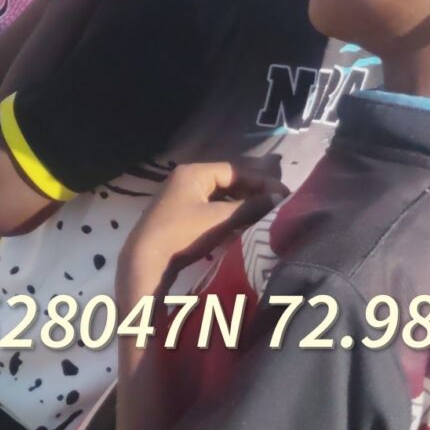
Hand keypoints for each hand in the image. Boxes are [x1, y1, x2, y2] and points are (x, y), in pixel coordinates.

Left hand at [119, 162, 266, 302]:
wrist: (146, 260)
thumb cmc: (182, 233)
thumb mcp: (218, 219)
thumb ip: (249, 207)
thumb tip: (278, 199)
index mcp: (194, 173)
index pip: (235, 170)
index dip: (261, 180)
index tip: (283, 193)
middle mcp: (187, 180)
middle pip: (228, 182)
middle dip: (254, 192)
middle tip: (278, 203)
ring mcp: (183, 198)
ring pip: (221, 197)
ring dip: (243, 205)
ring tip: (267, 215)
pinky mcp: (182, 216)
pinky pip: (212, 210)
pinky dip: (230, 216)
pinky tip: (246, 226)